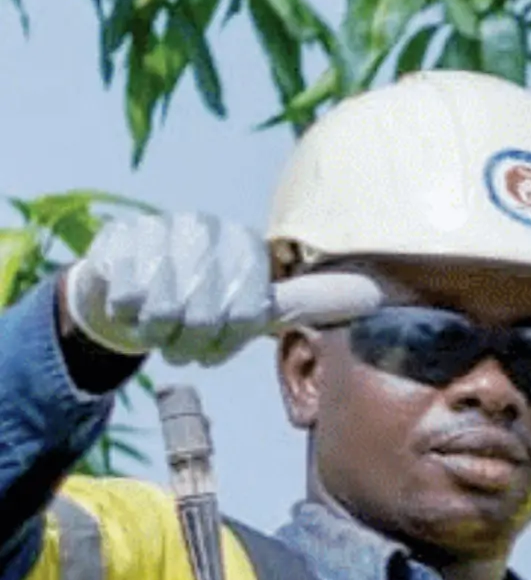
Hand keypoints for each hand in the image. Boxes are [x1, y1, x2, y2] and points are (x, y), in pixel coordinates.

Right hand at [58, 210, 280, 370]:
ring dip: (155, 335)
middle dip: (187, 346)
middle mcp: (207, 228)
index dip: (224, 345)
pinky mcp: (121, 237)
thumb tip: (361, 296)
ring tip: (155, 329)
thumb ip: (301, 302)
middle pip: (204, 319)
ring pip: (163, 312)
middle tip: (177, 347)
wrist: (128, 283)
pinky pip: (128, 300)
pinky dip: (126, 316)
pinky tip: (130, 306)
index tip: (211, 351)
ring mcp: (162, 228)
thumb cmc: (198, 302)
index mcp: (245, 245)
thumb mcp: (252, 305)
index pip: (247, 316)